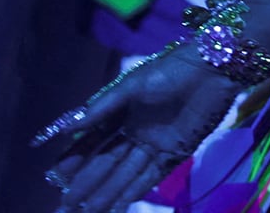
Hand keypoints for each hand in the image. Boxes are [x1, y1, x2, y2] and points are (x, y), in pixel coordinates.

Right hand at [39, 45, 239, 212]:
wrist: (214, 70)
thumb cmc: (172, 71)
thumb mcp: (133, 86)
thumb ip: (102, 108)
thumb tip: (65, 129)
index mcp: (121, 114)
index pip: (92, 142)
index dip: (74, 159)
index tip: (56, 177)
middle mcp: (133, 133)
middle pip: (105, 163)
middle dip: (85, 185)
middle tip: (64, 206)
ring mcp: (153, 145)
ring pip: (124, 175)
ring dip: (105, 194)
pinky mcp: (174, 153)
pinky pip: (149, 177)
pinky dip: (132, 192)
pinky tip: (114, 207)